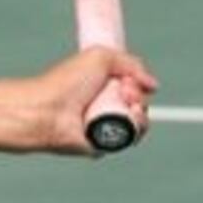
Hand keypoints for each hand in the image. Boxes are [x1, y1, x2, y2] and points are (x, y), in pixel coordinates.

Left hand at [29, 48, 157, 155]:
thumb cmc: (67, 81)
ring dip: (142, 114)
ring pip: (138, 124)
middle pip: (138, 105)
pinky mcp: (104, 145)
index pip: (132, 88)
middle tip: (127, 92)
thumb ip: (130, 63)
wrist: (48, 109)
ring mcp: (104, 127)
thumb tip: (153, 85)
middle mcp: (104, 107)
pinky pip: (128, 140)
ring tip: (132, 107)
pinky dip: (136, 130)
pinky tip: (131, 120)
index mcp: (101, 87)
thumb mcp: (100, 57)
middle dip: (140, 98)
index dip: (136, 84)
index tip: (128, 80)